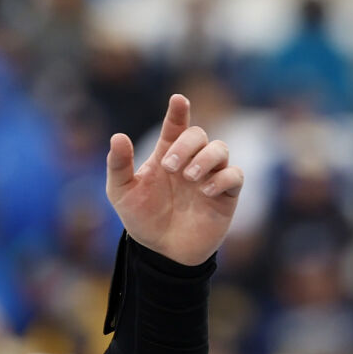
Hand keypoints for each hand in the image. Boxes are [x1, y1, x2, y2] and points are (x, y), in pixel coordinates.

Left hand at [106, 95, 244, 266]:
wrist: (162, 252)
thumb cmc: (143, 220)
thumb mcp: (122, 193)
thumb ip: (118, 166)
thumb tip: (117, 136)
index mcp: (167, 154)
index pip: (175, 126)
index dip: (178, 111)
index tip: (177, 100)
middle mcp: (191, 161)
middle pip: (198, 135)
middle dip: (186, 145)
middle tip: (169, 167)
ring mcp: (210, 176)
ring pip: (220, 149)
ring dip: (206, 158)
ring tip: (189, 178)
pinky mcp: (226, 195)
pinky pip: (235, 175)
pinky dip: (222, 178)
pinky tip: (205, 192)